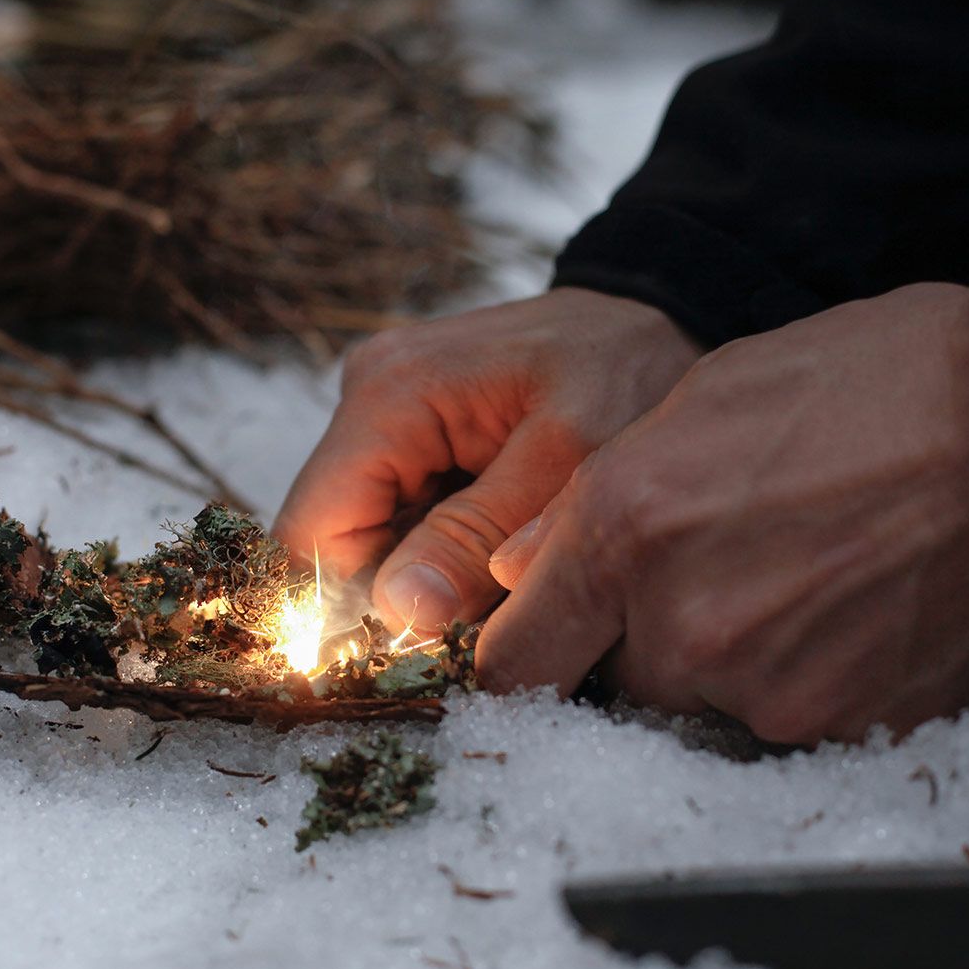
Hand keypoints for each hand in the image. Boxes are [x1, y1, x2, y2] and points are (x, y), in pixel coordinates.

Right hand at [274, 288, 701, 628]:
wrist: (658, 319)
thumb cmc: (627, 374)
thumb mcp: (568, 462)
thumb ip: (478, 536)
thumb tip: (398, 612)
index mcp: (388, 395)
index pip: (311, 533)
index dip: (349, 608)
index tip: (427, 650)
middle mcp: (366, 396)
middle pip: (337, 541)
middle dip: (402, 596)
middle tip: (490, 618)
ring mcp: (385, 413)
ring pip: (370, 537)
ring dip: (428, 578)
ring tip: (509, 578)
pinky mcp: (413, 432)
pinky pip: (403, 516)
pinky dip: (446, 551)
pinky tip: (502, 550)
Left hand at [478, 283, 968, 742]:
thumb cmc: (877, 383)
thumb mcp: (708, 395)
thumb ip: (592, 499)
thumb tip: (519, 570)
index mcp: (625, 530)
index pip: (513, 665)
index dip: (528, 655)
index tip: (550, 644)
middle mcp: (683, 625)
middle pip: (614, 688)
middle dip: (642, 645)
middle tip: (717, 576)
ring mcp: (771, 689)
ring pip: (706, 707)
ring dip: (731, 665)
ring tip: (804, 578)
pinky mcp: (852, 727)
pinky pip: (792, 723)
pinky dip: (808, 681)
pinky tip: (854, 609)